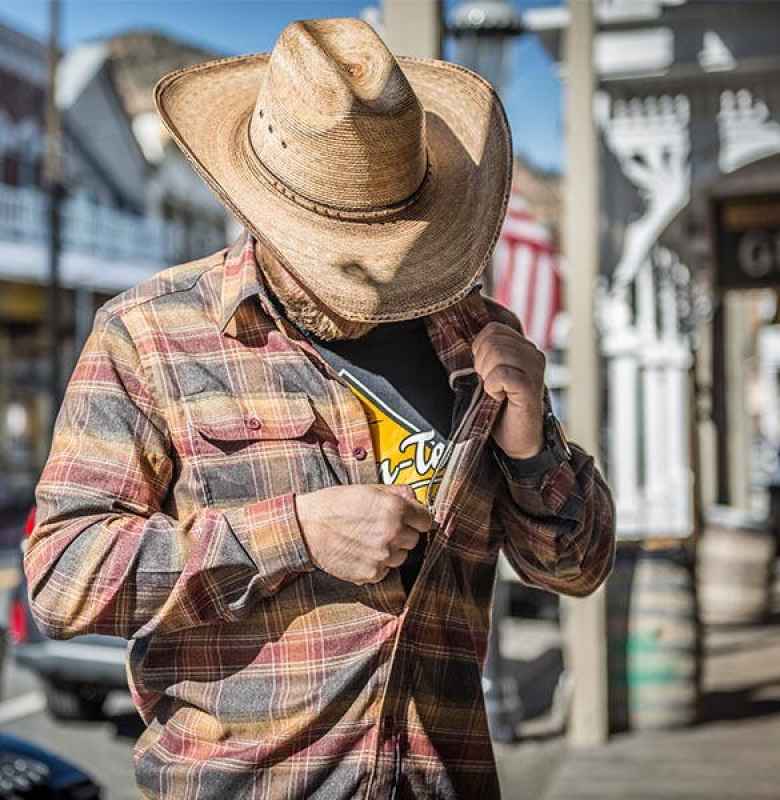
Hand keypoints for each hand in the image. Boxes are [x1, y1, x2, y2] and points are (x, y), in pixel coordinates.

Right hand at [294, 484, 432, 584]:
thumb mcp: (367, 489)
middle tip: (381, 528)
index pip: (426, 520)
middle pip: (414, 540)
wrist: (306, 527)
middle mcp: (393, 533)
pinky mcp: (371, 574)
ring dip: (390, 551)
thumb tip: (415, 497)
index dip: (417, 519)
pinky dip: (376, 564)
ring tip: (368, 540)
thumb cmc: (335, 504)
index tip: (409, 520)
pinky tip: (360, 552)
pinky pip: (385, 571)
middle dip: (402, 534)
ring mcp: (383, 556)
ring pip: (400, 557)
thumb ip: (396, 492)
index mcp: (395, 508)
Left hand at [472, 321, 544, 458]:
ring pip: (496, 353)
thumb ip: (487, 355)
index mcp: (524, 348)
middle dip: (482, 364)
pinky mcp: (531, 386)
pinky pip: (501, 374)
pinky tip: (500, 398)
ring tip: (497, 392)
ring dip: (487, 377)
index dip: (480, 349)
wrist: (519, 442)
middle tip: (491, 385)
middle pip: (492, 340)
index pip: (493, 329)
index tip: (485, 372)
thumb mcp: (492, 375)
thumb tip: (466, 339)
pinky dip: (493, 387)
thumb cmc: (503, 410)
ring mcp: (535, 369)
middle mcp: (534, 354)